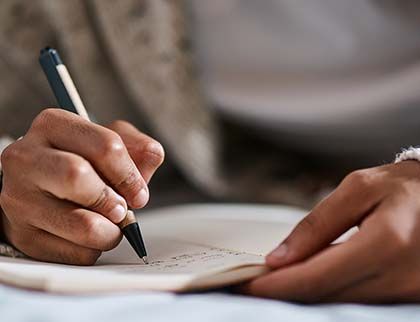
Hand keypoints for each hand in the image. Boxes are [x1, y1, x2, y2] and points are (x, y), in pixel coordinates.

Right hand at [0, 109, 163, 264]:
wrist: (38, 189)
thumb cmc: (80, 163)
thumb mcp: (108, 143)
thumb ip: (136, 146)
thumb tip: (152, 154)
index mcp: (53, 125)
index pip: (106, 146)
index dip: (130, 175)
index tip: (139, 193)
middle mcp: (25, 158)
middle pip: (79, 177)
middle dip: (113, 200)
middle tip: (121, 210)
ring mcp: (18, 199)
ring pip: (82, 225)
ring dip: (110, 231)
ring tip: (107, 224)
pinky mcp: (22, 236)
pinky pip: (76, 253)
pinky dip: (93, 249)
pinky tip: (85, 236)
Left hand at [240, 161, 419, 302]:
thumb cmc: (402, 186)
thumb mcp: (358, 189)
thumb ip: (317, 224)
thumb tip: (279, 258)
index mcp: (387, 242)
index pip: (317, 276)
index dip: (277, 285)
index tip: (245, 283)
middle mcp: (400, 276)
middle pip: (325, 295)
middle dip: (282, 292)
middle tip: (251, 283)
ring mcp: (406, 292)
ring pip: (338, 302)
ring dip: (301, 294)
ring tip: (273, 280)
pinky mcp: (406, 297)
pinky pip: (355, 300)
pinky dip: (325, 292)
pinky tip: (305, 279)